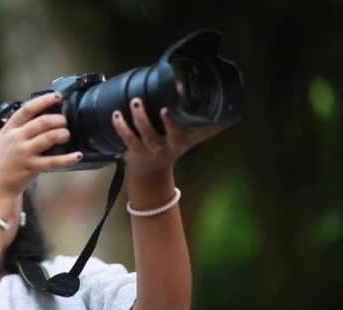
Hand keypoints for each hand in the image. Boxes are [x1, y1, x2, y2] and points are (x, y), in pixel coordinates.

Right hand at [0, 92, 81, 197]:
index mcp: (8, 130)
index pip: (26, 110)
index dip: (43, 101)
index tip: (56, 97)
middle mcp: (17, 139)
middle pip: (41, 122)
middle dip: (57, 119)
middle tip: (65, 121)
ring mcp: (25, 154)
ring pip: (48, 138)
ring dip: (62, 133)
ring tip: (68, 134)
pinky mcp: (32, 168)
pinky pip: (53, 162)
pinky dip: (67, 159)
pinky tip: (78, 155)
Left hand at [112, 97, 227, 178]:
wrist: (150, 174)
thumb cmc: (171, 149)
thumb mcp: (190, 140)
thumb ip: (206, 128)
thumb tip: (227, 116)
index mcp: (182, 140)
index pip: (188, 130)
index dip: (186, 121)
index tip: (183, 109)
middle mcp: (168, 145)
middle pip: (169, 133)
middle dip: (168, 122)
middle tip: (164, 107)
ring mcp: (150, 148)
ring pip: (145, 133)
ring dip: (140, 118)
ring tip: (135, 101)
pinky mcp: (134, 149)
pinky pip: (126, 137)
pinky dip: (120, 126)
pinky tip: (117, 114)